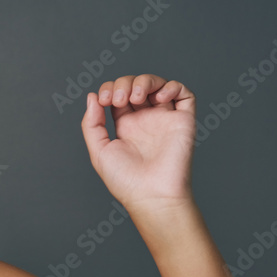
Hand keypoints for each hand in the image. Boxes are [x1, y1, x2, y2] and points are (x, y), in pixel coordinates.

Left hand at [80, 74, 196, 213]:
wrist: (151, 195)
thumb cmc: (125, 180)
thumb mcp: (99, 150)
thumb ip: (92, 123)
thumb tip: (92, 97)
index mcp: (126, 126)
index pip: (118, 94)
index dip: (110, 89)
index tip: (104, 100)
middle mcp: (146, 120)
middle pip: (136, 86)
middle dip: (124, 83)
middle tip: (118, 99)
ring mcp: (165, 119)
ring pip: (158, 85)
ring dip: (144, 81)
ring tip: (135, 96)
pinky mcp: (183, 121)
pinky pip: (184, 95)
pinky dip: (172, 87)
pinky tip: (158, 98)